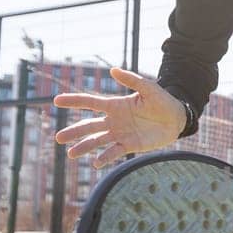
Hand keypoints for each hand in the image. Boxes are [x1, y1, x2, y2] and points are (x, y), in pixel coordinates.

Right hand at [52, 68, 187, 167]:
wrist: (176, 119)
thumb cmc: (162, 101)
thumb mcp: (148, 88)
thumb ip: (131, 80)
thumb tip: (113, 70)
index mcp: (115, 105)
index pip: (90, 103)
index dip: (74, 101)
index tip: (56, 101)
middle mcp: (114, 120)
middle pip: (89, 126)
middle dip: (73, 132)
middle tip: (58, 138)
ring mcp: (120, 134)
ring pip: (97, 141)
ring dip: (83, 147)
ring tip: (70, 154)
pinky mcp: (129, 145)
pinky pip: (113, 152)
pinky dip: (104, 157)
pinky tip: (96, 162)